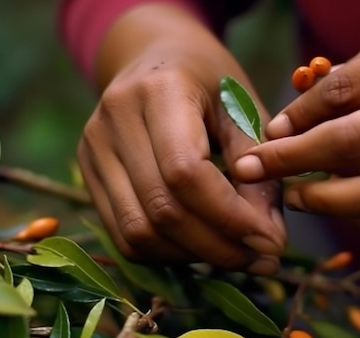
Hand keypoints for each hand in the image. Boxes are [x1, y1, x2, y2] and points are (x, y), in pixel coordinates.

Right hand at [78, 4, 284, 273]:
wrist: (155, 57)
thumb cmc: (209, 80)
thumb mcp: (243, 107)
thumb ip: (259, 165)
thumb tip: (268, 236)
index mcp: (159, 91)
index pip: (186, 172)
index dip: (230, 217)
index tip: (271, 241)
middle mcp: (114, 120)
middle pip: (162, 209)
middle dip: (219, 246)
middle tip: (263, 258)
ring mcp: (93, 149)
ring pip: (138, 231)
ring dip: (194, 256)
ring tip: (237, 256)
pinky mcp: (88, 174)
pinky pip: (124, 233)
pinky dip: (167, 252)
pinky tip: (201, 247)